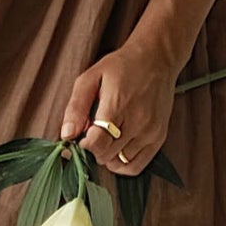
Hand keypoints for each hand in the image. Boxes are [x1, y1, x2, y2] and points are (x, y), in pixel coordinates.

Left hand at [59, 32, 180, 178]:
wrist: (157, 59)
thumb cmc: (122, 66)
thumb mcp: (91, 78)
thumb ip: (76, 107)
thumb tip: (66, 135)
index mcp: (117, 104)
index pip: (96, 143)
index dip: (82, 146)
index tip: (79, 138)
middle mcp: (137, 121)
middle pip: (105, 155)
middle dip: (92, 149)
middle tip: (91, 135)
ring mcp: (150, 132)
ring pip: (119, 163)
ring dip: (106, 157)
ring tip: (105, 139)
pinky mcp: (158, 138)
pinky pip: (135, 166)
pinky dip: (121, 164)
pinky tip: (115, 150)